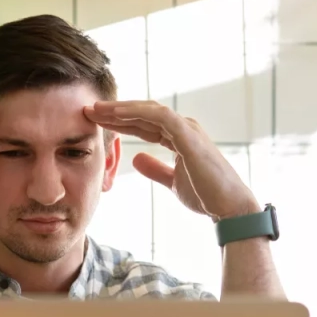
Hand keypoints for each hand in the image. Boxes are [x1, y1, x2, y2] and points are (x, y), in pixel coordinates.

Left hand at [83, 101, 259, 219]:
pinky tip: (117, 114)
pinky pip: (159, 117)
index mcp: (179, 138)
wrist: (228, 207)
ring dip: (121, 109)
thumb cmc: (206, 195)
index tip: (96, 123)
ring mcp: (187, 129)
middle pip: (143, 114)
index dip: (120, 123)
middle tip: (88, 110)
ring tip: (97, 110)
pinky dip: (137, 113)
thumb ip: (156, 169)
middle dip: (115, 112)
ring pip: (149, 110)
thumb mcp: (173, 181)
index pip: (144, 125)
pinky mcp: (189, 135)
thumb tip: (137, 159)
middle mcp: (183, 128)